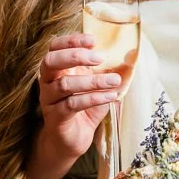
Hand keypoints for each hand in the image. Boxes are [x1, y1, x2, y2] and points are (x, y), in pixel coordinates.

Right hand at [36, 33, 119, 156]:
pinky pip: (72, 104)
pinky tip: (110, 97)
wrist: (74, 138)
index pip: (54, 47)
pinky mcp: (56, 117)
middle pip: (51, 61)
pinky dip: (93, 98)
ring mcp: (49, 100)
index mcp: (57, 69)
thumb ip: (106, 70)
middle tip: (100, 58)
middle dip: (75, 56)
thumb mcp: (97, 85)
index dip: (70, 41)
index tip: (93, 40)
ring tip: (114, 80)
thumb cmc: (85, 107)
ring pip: (64, 85)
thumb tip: (130, 57)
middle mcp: (48, 81)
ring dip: (92, 81)